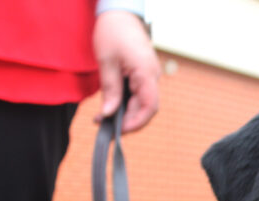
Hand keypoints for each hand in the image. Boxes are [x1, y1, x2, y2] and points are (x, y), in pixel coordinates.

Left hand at [93, 10, 160, 132]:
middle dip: (129, 121)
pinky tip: (114, 106)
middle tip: (108, 129)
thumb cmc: (112, 32)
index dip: (136, 122)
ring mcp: (150, 74)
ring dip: (128, 114)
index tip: (119, 130)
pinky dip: (128, 104)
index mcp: (146, 72)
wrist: (120, 12)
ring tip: (107, 119)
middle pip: (147, 108)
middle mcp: (152, 76)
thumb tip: (109, 114)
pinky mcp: (144, 73)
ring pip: (144, 103)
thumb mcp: (106, 61)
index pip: (149, 106)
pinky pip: (140, 94)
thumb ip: (110, 90)